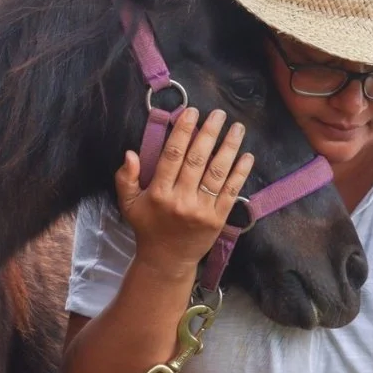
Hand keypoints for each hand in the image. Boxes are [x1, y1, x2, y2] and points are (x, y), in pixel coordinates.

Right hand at [114, 107, 253, 272]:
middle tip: (219, 114)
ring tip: (237, 128)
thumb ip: (125, 178)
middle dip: (209, 133)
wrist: (167, 260)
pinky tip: (247, 156)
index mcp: (158, 193)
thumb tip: (130, 153)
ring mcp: (201, 210)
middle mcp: (181, 199)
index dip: (183, 131)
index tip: (191, 112)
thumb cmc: (148, 227)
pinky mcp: (218, 219)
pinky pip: (231, 192)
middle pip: (197, 160)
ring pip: (217, 173)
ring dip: (229, 148)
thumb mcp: (128, 204)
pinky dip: (240, 173)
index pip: (172, 155)